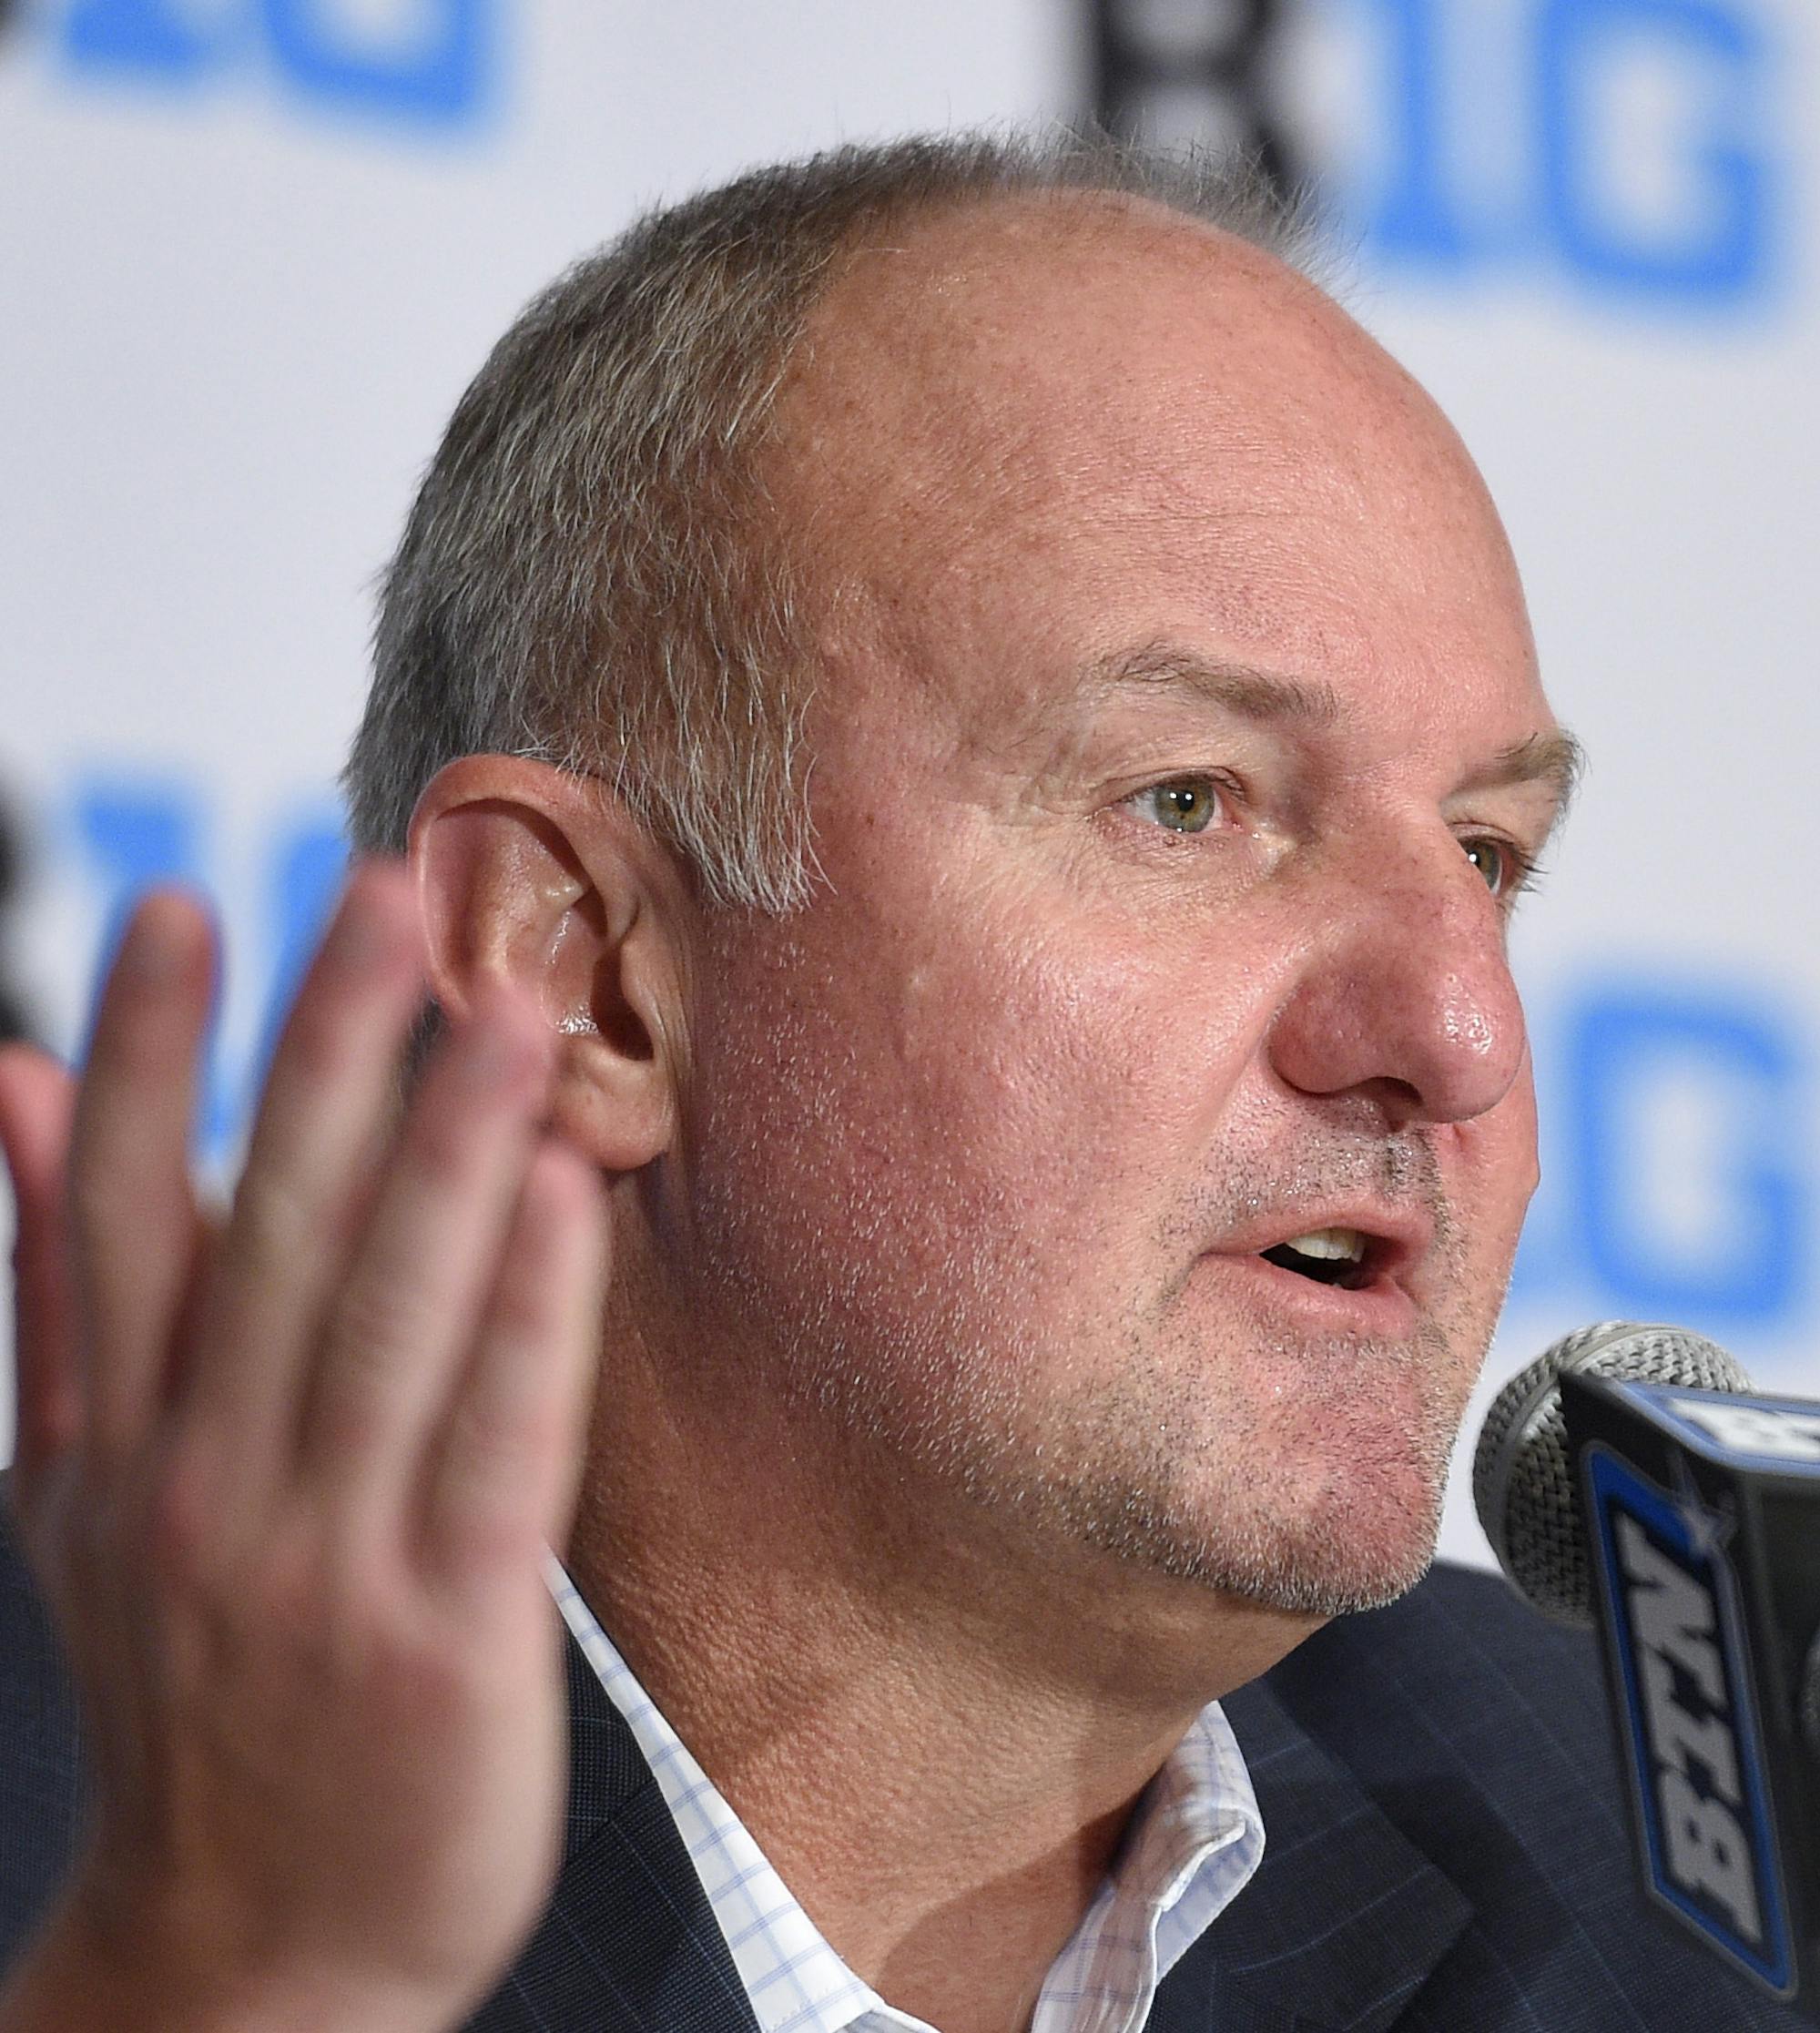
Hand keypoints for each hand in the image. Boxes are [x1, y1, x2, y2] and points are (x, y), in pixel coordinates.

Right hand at [0, 864, 605, 2031]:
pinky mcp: (449, 1630)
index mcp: (118, 1442)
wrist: (246, 1960)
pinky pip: (495, 1442)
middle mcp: (206, 1483)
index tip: (185, 906)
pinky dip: (529, 1315)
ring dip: (442, 1154)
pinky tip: (562, 1198)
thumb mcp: (79, 1496)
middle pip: (271, 1234)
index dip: (152, 1053)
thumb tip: (19, 1082)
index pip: (125, 1213)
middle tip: (381, 903)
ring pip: (385, 1317)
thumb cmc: (195, 1692)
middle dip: (323, 1059)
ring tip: (499, 1012)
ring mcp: (326, 1558)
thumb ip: (64, 1284)